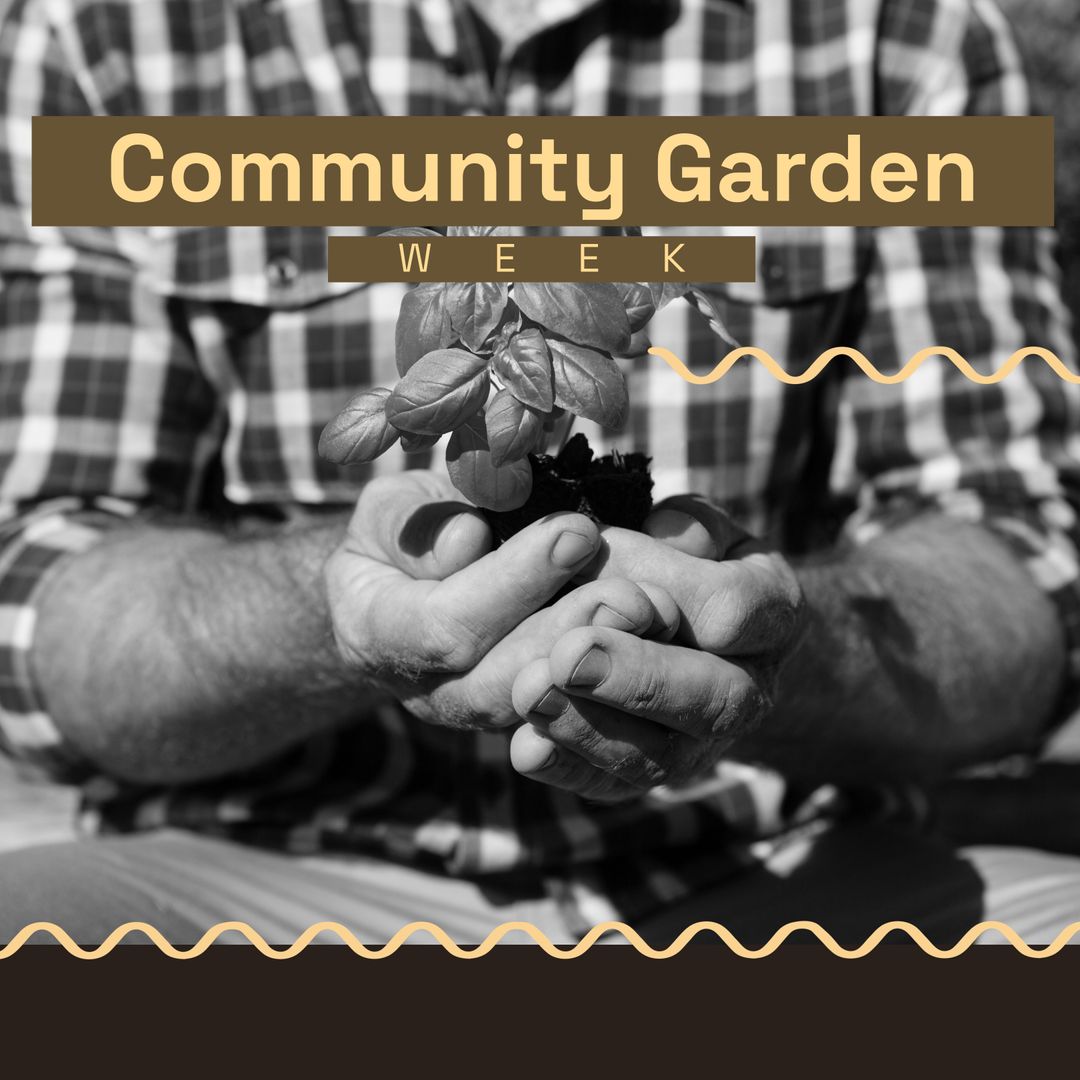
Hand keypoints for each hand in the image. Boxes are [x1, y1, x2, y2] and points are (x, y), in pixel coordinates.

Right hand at [325, 473, 679, 729]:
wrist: (400, 593)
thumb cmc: (399, 535)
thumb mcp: (389, 510)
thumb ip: (413, 524)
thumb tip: (468, 539)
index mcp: (376, 634)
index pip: (446, 626)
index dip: (513, 584)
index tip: (576, 530)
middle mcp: (426, 690)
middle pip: (500, 684)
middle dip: (569, 633)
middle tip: (633, 587)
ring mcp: (478, 713)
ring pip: (544, 710)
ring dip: (601, 662)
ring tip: (654, 610)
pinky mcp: (527, 716)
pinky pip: (573, 714)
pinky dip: (616, 681)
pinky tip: (659, 640)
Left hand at [508, 495, 806, 800]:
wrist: (695, 636)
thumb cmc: (686, 560)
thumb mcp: (694, 527)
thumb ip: (673, 530)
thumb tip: (618, 546)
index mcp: (770, 614)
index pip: (739, 610)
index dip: (676, 592)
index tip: (617, 569)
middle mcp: (750, 690)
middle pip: (713, 698)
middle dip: (637, 677)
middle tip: (571, 654)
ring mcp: (701, 744)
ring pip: (659, 755)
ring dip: (589, 726)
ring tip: (533, 690)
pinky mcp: (646, 775)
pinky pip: (612, 785)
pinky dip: (566, 768)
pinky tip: (525, 745)